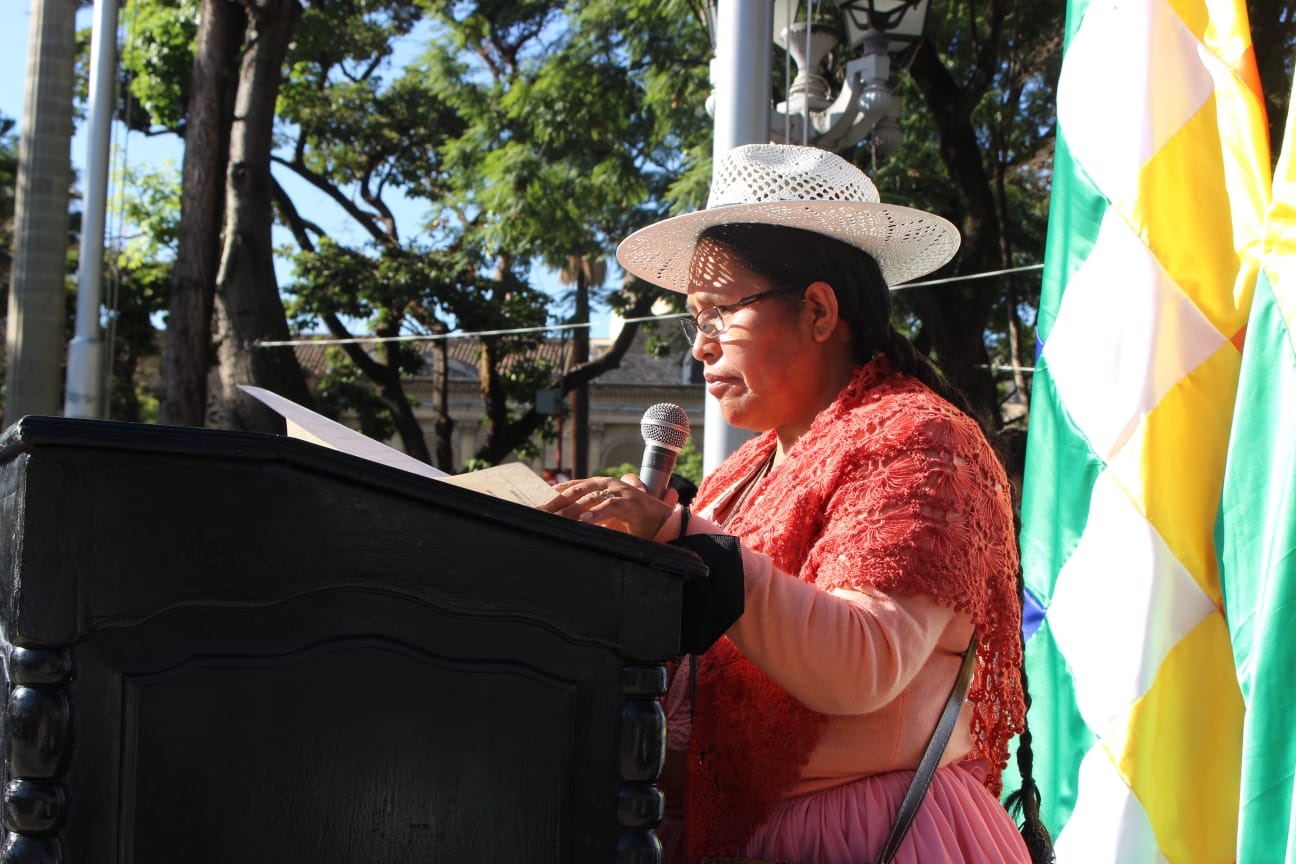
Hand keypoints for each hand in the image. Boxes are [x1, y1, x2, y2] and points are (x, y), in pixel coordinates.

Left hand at [540, 473, 676, 538]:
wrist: (662, 522)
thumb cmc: (632, 521)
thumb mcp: (606, 518)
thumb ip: (589, 516)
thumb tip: (565, 525)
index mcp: (601, 485)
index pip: (572, 487)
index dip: (554, 495)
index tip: (536, 505)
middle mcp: (608, 484)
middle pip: (575, 491)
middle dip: (556, 503)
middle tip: (540, 514)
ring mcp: (619, 491)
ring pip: (590, 498)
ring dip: (571, 510)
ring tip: (556, 519)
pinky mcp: (630, 503)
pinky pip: (610, 507)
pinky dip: (596, 513)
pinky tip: (584, 520)